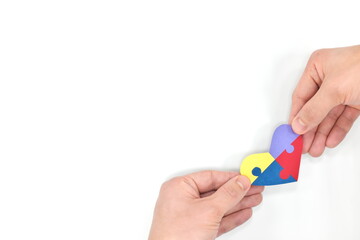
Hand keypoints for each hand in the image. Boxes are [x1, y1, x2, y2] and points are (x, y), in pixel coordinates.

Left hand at [148, 171, 263, 239]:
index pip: (210, 177)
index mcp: (179, 187)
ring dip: (237, 204)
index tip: (247, 178)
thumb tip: (240, 182)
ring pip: (218, 206)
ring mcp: (188, 215)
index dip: (231, 178)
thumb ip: (228, 195)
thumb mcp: (208, 210)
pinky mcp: (195, 229)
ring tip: (254, 199)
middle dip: (237, 192)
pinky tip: (243, 213)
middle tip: (254, 188)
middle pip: (216, 191)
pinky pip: (216, 219)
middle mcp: (182, 199)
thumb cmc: (176, 236)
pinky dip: (230, 217)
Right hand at [290, 45, 359, 156]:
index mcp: (317, 67)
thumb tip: (298, 124)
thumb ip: (314, 110)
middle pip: (314, 108)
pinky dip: (338, 129)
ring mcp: (343, 89)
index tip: (292, 134)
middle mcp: (328, 78)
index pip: (301, 97)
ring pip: (328, 115)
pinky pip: (343, 117)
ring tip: (316, 148)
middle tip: (304, 146)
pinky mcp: (356, 99)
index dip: (296, 117)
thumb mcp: (334, 90)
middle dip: (310, 129)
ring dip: (322, 133)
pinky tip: (330, 140)